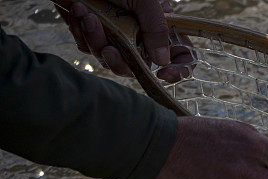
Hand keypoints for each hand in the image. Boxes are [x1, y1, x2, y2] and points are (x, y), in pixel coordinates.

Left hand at [57, 0, 192, 80]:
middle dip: (120, 62)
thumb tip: (162, 61)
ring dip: (95, 41)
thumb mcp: (145, 1)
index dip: (178, 69)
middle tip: (108, 48)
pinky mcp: (93, 34)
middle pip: (138, 67)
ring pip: (109, 60)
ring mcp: (116, 37)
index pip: (179, 55)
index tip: (163, 74)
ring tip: (87, 16)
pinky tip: (79, 11)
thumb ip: (156, 29)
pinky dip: (81, 32)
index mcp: (159, 27)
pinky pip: (88, 47)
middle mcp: (140, 36)